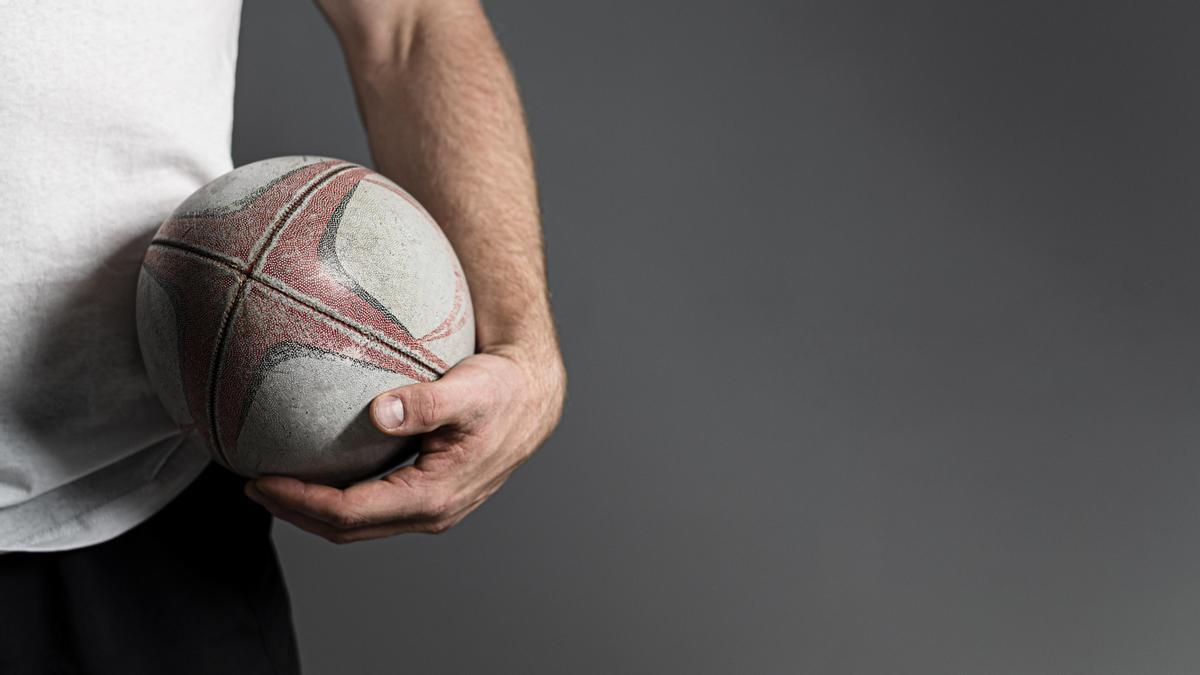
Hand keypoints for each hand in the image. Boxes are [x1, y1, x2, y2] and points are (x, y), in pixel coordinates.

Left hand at [244, 345, 564, 542]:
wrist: (533, 397)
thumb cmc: (503, 390)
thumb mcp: (470, 390)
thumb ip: (427, 402)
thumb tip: (380, 411)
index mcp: (435, 495)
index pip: (352, 513)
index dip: (303, 502)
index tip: (262, 481)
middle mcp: (431, 511)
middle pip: (347, 529)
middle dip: (296, 512)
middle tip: (252, 485)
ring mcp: (429, 508)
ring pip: (358, 524)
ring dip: (313, 510)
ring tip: (273, 484)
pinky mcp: (426, 494)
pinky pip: (371, 508)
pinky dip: (336, 498)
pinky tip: (317, 472)